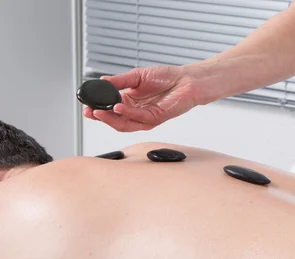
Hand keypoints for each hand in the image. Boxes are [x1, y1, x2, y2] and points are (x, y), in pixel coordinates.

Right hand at [83, 65, 200, 131]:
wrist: (186, 80)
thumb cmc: (167, 77)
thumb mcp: (137, 76)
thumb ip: (119, 81)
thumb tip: (102, 81)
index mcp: (130, 101)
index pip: (109, 108)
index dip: (97, 107)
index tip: (86, 104)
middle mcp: (136, 111)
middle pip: (114, 119)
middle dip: (100, 117)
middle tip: (89, 111)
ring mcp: (145, 117)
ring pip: (124, 124)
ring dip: (110, 119)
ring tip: (98, 112)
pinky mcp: (155, 118)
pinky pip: (138, 119)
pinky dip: (127, 113)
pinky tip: (118, 107)